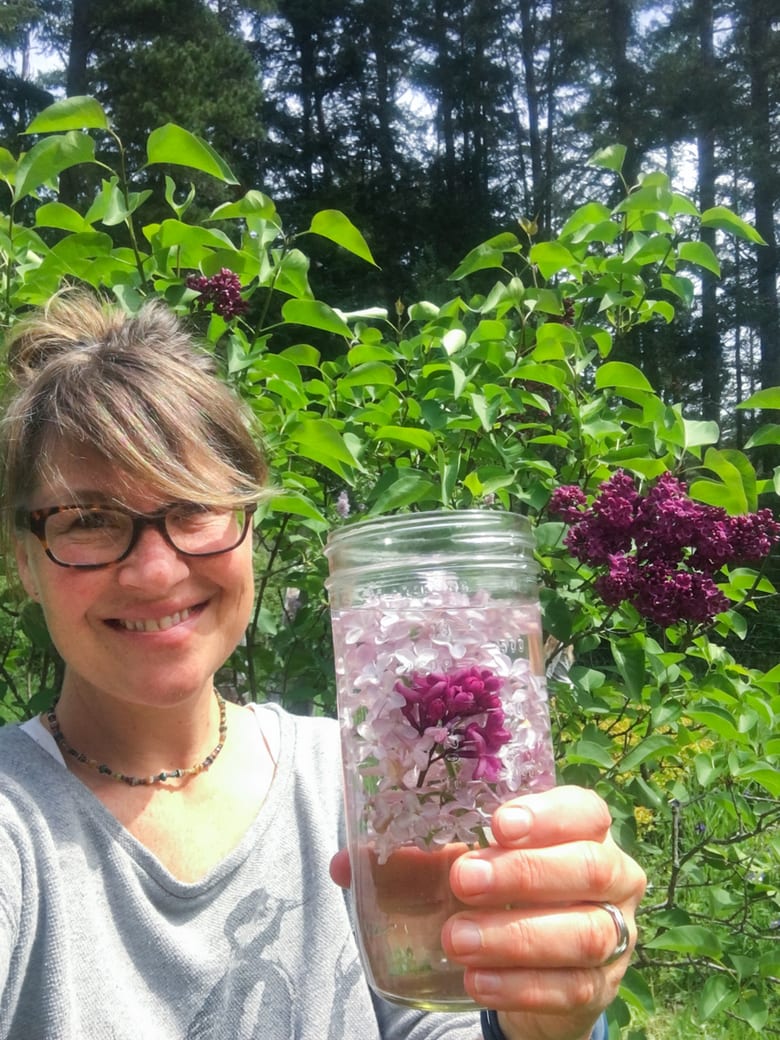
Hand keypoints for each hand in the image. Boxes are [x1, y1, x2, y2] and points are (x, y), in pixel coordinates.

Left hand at [441, 785, 645, 1039]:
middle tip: (464, 881)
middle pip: (589, 869)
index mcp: (587, 832)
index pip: (585, 811)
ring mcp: (616, 934)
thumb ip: (429, 857)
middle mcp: (614, 877)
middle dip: (525, 874)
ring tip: (458, 940)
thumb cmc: (502, 892)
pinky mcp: (602, 987)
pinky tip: (477, 981)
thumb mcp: (473, 864)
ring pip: (585, 934)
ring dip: (516, 937)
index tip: (497, 825)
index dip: (547, 816)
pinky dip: (520, 986)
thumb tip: (359, 863)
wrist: (536, 966)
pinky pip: (571, 988)